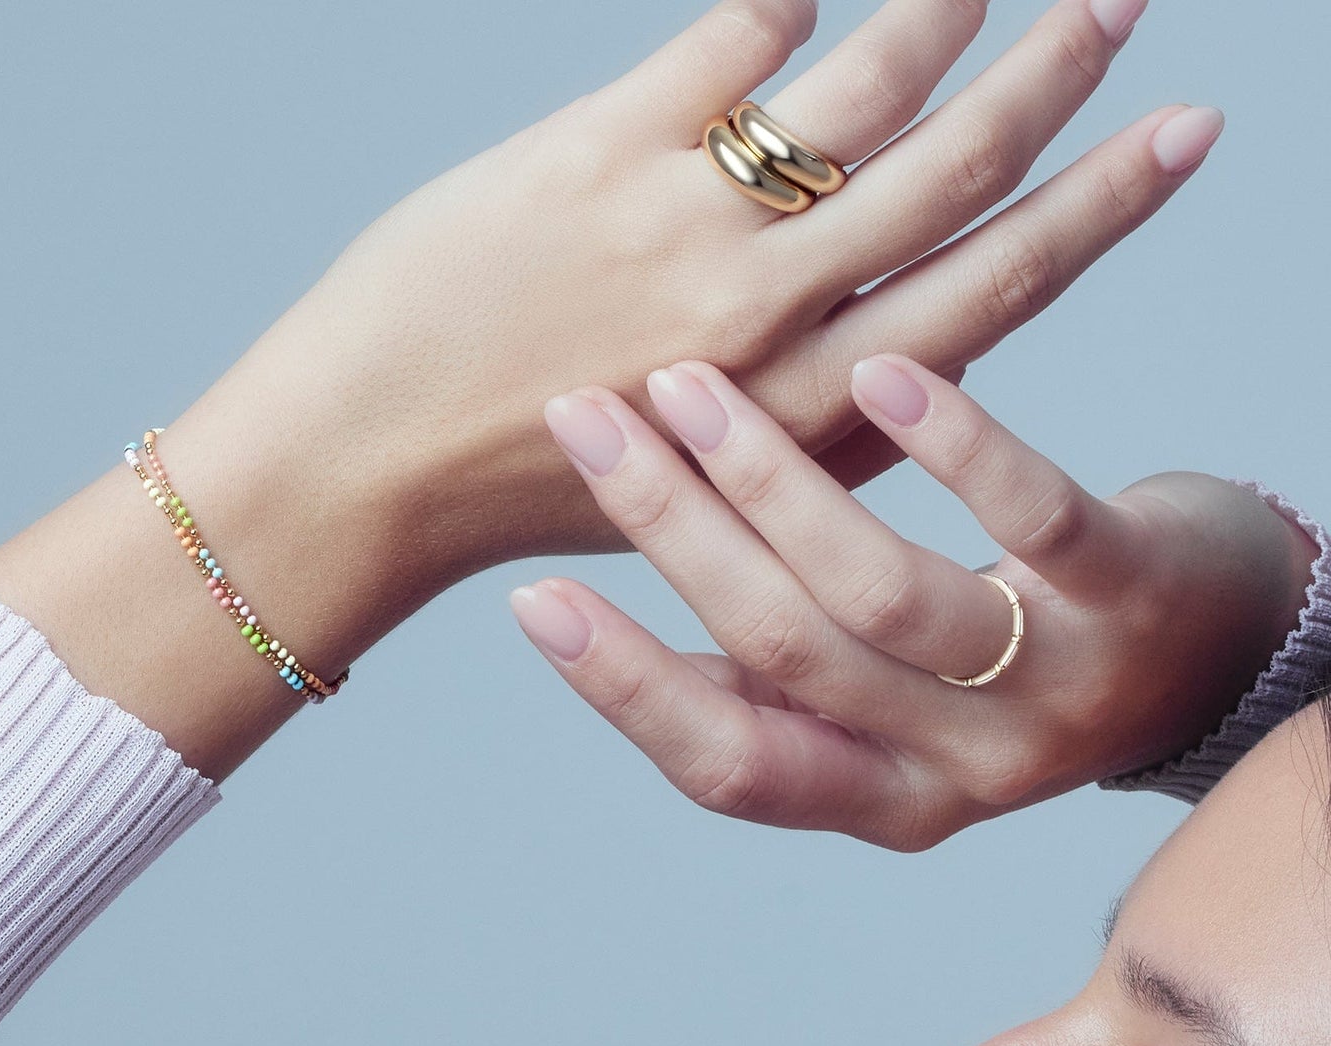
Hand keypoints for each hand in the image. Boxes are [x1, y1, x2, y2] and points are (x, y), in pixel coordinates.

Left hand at [164, 0, 1220, 600]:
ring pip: (862, 94)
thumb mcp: (708, 496)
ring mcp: (684, 234)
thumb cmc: (538, 491)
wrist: (371, 471)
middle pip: (954, 174)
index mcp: (802, 412)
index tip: (1174, 137)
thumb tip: (919, 345)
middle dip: (1054, 82)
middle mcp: (765, 322)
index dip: (1098, 207)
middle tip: (1118, 5)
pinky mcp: (595, 159)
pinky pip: (727, 45)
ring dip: (944, 14)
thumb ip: (814, 425)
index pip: (993, 291)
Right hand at [507, 355, 1319, 848]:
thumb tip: (593, 633)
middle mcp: (960, 770)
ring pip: (877, 594)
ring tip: (691, 385)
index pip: (730, 768)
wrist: (1195, 661)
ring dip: (767, 481)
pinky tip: (876, 372)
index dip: (625, 689)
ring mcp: (1052, 691)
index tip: (531, 598)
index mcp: (878, 802)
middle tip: (589, 420)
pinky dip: (952, 445)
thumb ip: (762, 686)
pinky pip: (1035, 519)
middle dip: (670, 531)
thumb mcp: (875, 706)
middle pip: (784, 655)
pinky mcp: (1131, 597)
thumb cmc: (993, 673)